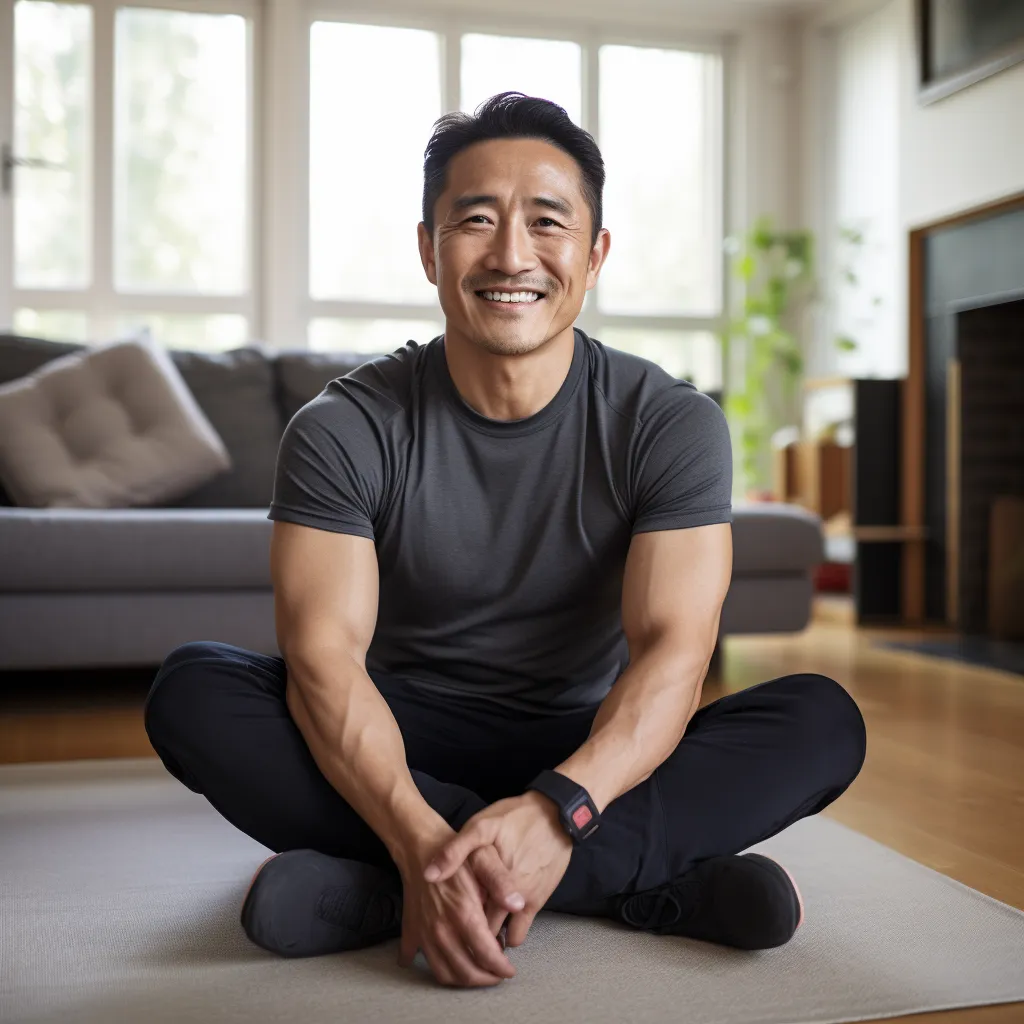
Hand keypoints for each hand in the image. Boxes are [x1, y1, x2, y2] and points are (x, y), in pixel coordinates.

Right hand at [396, 821, 525, 987]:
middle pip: (465, 971)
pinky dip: (432, 967)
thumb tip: (518, 904)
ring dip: (463, 980)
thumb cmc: (457, 852)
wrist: (420, 846)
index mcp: (463, 912)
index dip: (501, 968)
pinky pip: (419, 960)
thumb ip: (501, 882)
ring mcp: (424, 932)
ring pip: (443, 972)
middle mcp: (441, 928)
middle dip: (485, 979)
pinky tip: (445, 963)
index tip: (510, 970)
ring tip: (478, 971)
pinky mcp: (412, 930)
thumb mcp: (484, 858)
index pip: (486, 954)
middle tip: (498, 975)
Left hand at [424, 792, 573, 947]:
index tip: (446, 922)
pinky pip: (520, 932)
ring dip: (491, 937)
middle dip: (472, 936)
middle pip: (481, 931)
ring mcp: (522, 903)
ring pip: (500, 936)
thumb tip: (428, 875)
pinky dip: (510, 933)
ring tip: (482, 931)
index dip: (452, 922)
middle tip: (462, 932)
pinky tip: (502, 925)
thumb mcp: (481, 825)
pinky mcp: (538, 902)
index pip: (462, 917)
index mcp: (484, 881)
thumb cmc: (514, 818)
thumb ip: (455, 851)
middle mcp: (504, 899)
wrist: (555, 815)